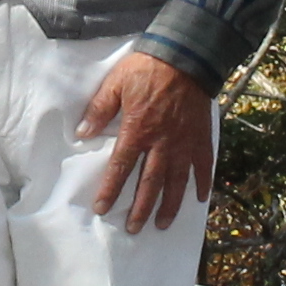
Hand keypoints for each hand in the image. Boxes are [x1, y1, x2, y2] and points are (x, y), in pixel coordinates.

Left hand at [76, 50, 216, 232]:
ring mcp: (184, 143)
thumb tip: (82, 133)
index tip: (102, 208)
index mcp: (137, 131)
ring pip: (176, 182)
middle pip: (149, 184)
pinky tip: (199, 199)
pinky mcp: (201, 138)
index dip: (110, 190)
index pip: (121, 168)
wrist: (185, 56)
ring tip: (163, 224)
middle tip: (134, 228)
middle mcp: (161, 144)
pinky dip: (202, 184)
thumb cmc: (147, 68)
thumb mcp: (116, 84)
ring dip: (169, 205)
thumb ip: (99, 110)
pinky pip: (203, 166)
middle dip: (140, 208)